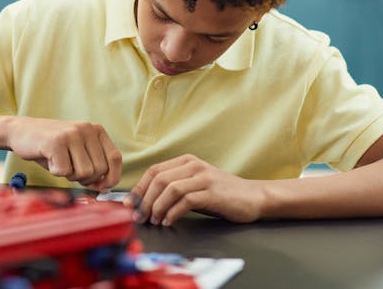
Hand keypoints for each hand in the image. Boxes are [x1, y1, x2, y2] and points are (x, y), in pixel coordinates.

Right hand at [6, 116, 121, 189]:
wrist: (21, 131)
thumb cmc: (51, 147)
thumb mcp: (77, 152)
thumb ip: (93, 165)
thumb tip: (105, 187)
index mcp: (96, 130)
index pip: (115, 158)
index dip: (112, 177)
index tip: (102, 187)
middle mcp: (87, 129)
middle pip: (99, 170)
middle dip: (85, 179)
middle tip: (69, 170)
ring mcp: (71, 134)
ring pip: (84, 173)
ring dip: (70, 176)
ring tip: (59, 163)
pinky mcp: (56, 142)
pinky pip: (64, 172)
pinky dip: (55, 173)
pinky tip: (49, 160)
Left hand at [128, 154, 265, 225]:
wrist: (253, 197)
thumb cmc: (221, 194)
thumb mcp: (194, 185)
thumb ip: (173, 188)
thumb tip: (145, 202)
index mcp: (186, 161)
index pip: (154, 171)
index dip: (139, 188)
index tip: (129, 205)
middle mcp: (193, 165)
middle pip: (159, 179)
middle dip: (145, 200)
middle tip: (140, 217)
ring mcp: (204, 178)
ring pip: (170, 189)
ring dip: (158, 207)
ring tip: (155, 221)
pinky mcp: (212, 192)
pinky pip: (185, 201)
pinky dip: (173, 213)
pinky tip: (169, 221)